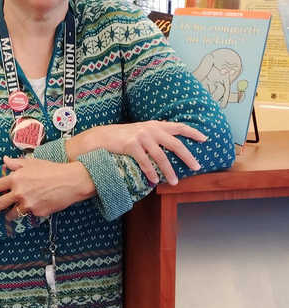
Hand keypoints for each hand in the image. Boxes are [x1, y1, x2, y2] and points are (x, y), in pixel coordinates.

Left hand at [0, 156, 94, 220]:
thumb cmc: (51, 169)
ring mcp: (28, 204)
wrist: (69, 181)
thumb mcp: (32, 162)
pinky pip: (31, 213)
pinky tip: (36, 206)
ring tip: (9, 215)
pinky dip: (31, 210)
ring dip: (11, 214)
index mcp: (16, 179)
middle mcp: (19, 193)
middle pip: (1, 204)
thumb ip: (16, 163)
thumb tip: (5, 160)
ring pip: (15, 213)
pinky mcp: (38, 212)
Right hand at [71, 121, 206, 185]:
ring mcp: (141, 137)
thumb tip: (172, 144)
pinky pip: (145, 162)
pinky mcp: (131, 146)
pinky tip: (154, 181)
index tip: (205, 139)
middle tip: (197, 167)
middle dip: (188, 156)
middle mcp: (151, 129)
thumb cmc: (124, 137)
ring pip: (161, 157)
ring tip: (175, 182)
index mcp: (156, 125)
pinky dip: (151, 173)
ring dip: (169, 171)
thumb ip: (156, 134)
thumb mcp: (142, 131)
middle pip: (175, 144)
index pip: (179, 127)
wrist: (103, 137)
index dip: (193, 132)